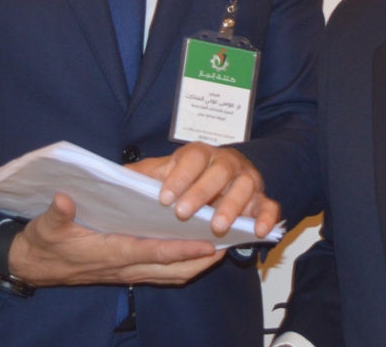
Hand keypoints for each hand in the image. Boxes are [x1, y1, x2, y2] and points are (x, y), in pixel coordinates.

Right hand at [7, 193, 220, 285]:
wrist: (34, 265)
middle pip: (172, 269)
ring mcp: (128, 272)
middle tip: (230, 243)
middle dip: (202, 259)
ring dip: (198, 263)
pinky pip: (164, 272)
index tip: (207, 242)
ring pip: (172, 273)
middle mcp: (124, 267)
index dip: (180, 249)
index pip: (152, 252)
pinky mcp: (128, 271)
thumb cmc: (44, 243)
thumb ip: (56, 213)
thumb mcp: (45, 226)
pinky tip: (199, 251)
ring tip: (223, 246)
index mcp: (110, 253)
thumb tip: (64, 199)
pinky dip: (184, 264)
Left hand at [129, 143, 280, 238]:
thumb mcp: (162, 174)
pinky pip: (269, 206)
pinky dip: (267, 217)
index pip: (192, 158)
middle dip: (202, 192)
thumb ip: (142, 176)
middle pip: (219, 171)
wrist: (219, 180)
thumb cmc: (185, 180)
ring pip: (245, 187)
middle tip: (183, 214)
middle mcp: (227, 163)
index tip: (164, 198)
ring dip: (232, 206)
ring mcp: (247, 181)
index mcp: (200, 154)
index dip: (180, 176)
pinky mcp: (261, 199)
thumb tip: (116, 178)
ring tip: (217, 226)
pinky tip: (258, 231)